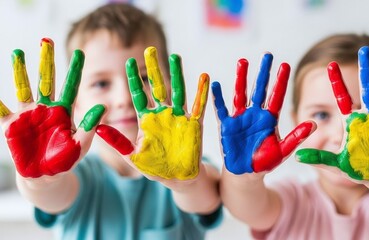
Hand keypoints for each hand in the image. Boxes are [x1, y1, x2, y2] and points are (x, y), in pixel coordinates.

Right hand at [0, 38, 104, 177]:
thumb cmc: (66, 159)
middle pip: (46, 80)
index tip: (81, 53)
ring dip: (20, 71)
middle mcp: (45, 108)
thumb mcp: (81, 144)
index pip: (71, 87)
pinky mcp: (11, 126)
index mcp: (63, 111)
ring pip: (23, 88)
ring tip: (18, 52)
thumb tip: (102, 107)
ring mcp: (27, 115)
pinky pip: (0, 112)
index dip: (75, 70)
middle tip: (47, 40)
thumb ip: (89, 127)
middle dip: (46, 60)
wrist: (46, 175)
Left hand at [96, 47, 208, 179]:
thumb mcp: (133, 157)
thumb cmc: (155, 169)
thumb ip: (118, 143)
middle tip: (150, 49)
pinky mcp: (194, 125)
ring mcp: (179, 118)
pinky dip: (202, 93)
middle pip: (157, 87)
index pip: (139, 95)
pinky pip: (199, 106)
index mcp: (146, 120)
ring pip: (178, 91)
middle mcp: (162, 114)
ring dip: (177, 74)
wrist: (178, 179)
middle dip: (153, 69)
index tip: (129, 62)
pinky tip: (205, 77)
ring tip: (176, 57)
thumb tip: (97, 129)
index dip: (134, 79)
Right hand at [212, 53, 314, 173]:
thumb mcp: (283, 150)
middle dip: (263, 73)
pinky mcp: (226, 125)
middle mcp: (255, 114)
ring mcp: (240, 118)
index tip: (285, 65)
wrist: (246, 173)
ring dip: (241, 78)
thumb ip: (296, 137)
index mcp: (269, 119)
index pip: (276, 96)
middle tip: (267, 55)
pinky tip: (216, 84)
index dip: (280, 81)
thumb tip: (313, 123)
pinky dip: (218, 98)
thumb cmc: (265, 162)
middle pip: (260, 89)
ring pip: (241, 94)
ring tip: (243, 61)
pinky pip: (222, 109)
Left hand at [296, 46, 368, 181]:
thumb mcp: (337, 164)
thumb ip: (319, 159)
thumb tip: (296, 157)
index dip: (336, 82)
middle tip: (362, 49)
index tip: (330, 64)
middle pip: (367, 88)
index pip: (342, 97)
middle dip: (365, 69)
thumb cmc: (359, 170)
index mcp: (352, 121)